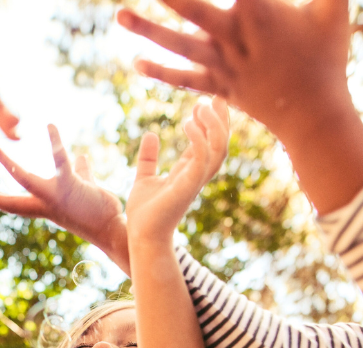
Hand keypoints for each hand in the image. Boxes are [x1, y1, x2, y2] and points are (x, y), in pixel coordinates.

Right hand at [0, 125, 130, 273]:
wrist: (114, 227)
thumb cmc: (101, 210)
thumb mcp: (85, 188)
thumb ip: (80, 172)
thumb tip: (80, 156)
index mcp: (44, 206)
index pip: (12, 204)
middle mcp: (45, 205)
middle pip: (10, 202)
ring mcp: (54, 197)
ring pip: (25, 180)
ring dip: (7, 165)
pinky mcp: (70, 186)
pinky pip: (59, 160)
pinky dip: (54, 141)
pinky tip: (50, 126)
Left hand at [116, 0, 351, 133]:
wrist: (315, 116)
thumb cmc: (327, 57)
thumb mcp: (333, 10)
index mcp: (259, 13)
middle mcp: (234, 37)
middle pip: (191, 8)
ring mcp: (223, 65)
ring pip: (179, 45)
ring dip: (146, 29)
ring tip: (117, 14)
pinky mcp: (218, 87)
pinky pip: (184, 79)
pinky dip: (160, 72)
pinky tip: (135, 62)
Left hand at [125, 100, 229, 243]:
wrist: (141, 236)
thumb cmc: (144, 213)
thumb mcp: (144, 178)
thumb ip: (149, 158)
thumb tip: (150, 135)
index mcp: (189, 172)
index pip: (209, 142)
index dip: (212, 121)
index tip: (208, 100)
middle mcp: (197, 175)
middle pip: (221, 143)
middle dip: (222, 119)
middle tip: (215, 96)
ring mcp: (195, 180)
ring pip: (219, 149)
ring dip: (215, 125)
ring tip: (202, 105)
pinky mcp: (188, 186)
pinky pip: (202, 158)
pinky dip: (200, 139)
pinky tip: (188, 122)